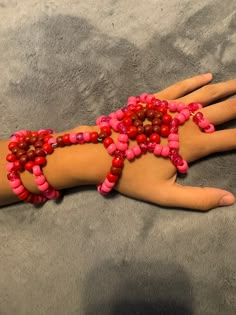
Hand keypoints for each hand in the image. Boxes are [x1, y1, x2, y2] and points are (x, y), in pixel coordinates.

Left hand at [114, 74, 235, 210]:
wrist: (99, 153)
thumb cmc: (131, 176)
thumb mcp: (164, 195)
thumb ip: (197, 199)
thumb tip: (229, 199)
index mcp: (193, 146)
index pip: (232, 139)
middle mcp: (187, 124)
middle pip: (224, 111)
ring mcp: (171, 109)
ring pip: (206, 95)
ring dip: (227, 88)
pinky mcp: (156, 101)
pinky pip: (180, 87)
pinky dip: (195, 81)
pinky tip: (207, 76)